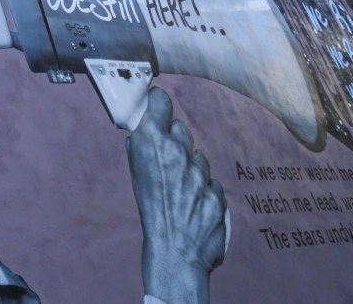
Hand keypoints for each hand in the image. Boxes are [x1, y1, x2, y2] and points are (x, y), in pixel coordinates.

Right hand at [127, 88, 226, 303]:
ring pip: (198, 156)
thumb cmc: (151, 214)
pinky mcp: (216, 190)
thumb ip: (141, 152)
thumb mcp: (136, 177)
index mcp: (150, 145)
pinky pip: (211, 181)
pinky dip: (205, 188)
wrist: (173, 251)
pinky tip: (194, 203)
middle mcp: (175, 153)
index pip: (160, 103)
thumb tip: (141, 134)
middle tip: (168, 156)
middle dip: (174, 139)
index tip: (157, 101)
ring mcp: (198, 172)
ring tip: (181, 188)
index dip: (158, 101)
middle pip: (180, 129)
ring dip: (191, 166)